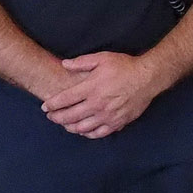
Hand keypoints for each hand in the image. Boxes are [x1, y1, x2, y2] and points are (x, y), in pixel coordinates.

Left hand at [47, 51, 164, 138]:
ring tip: (64, 124)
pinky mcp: (117, 123)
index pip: (65, 99)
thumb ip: (82, 62)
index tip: (45, 107)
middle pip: (70, 116)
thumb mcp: (103, 58)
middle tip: (51, 117)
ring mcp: (107, 116)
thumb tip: (64, 64)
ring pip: (82, 127)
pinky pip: (98, 133)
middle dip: (57, 117)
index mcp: (91, 88)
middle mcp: (97, 104)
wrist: (147, 78)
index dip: (52, 104)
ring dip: (69, 127)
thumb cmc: (125, 66)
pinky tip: (83, 131)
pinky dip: (87, 134)